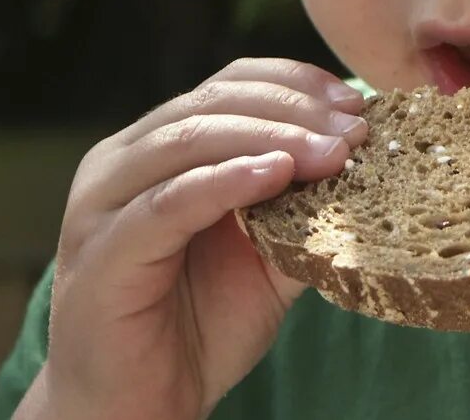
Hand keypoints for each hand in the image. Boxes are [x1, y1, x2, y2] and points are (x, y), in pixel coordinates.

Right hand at [32, 59, 367, 419]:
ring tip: (333, 153)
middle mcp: (124, 161)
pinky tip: (275, 176)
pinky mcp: (100, 253)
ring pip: (191, 140)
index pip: (230, 84)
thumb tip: (369, 162)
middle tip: (356, 131)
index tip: (356, 102)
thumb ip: (306, 206)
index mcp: (161, 146)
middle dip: (295, 111)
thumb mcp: (271, 254)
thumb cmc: (200, 325)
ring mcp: (105, 203)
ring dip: (272, 138)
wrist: (140, 409)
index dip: (296, 83)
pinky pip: (166, 203)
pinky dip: (224, 181)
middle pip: (214, 102)